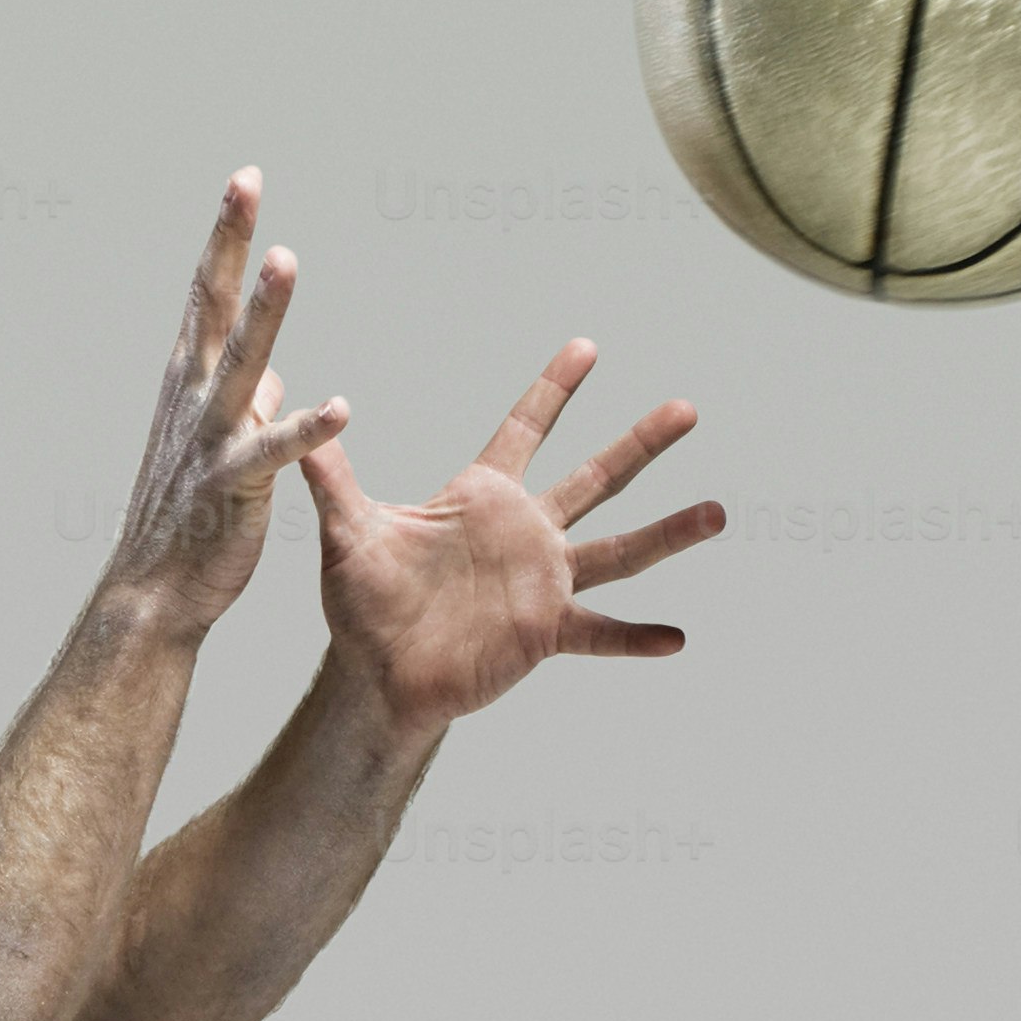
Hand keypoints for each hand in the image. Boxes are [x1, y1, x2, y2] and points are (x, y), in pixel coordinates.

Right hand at [94, 173, 351, 638]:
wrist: (152, 595)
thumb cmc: (187, 520)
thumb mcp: (217, 447)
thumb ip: (247, 405)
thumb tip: (277, 375)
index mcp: (190, 384)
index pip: (208, 295)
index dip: (226, 238)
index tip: (245, 182)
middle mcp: (193, 399)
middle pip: (213, 305)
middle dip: (230, 242)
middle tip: (246, 182)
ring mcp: (209, 440)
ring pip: (240, 364)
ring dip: (264, 313)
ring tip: (285, 261)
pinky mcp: (232, 488)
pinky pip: (273, 453)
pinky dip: (305, 429)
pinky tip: (341, 408)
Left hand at [304, 337, 718, 728]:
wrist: (374, 675)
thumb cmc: (362, 604)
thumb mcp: (347, 530)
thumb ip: (331, 474)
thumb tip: (303, 414)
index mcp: (483, 498)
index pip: (526, 429)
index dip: (555, 388)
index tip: (589, 345)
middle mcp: (525, 533)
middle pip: (595, 476)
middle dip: (640, 443)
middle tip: (688, 407)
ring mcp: (542, 582)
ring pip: (618, 549)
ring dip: (667, 533)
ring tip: (717, 512)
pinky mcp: (544, 632)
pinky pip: (598, 632)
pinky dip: (635, 637)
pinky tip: (677, 638)